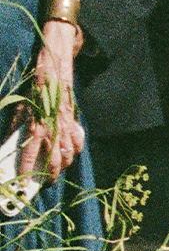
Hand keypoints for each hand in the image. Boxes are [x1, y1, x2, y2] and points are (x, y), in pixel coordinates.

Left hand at [20, 31, 82, 180]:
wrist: (54, 67)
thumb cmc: (34, 86)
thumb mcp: (20, 105)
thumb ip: (16, 125)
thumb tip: (9, 142)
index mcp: (37, 124)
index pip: (31, 153)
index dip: (27, 169)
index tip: (23, 180)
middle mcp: (53, 127)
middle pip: (54, 159)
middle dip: (50, 174)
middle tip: (45, 183)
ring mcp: (66, 124)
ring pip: (68, 152)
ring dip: (63, 165)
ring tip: (57, 171)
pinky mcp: (73, 118)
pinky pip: (78, 139)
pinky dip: (75, 149)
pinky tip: (70, 153)